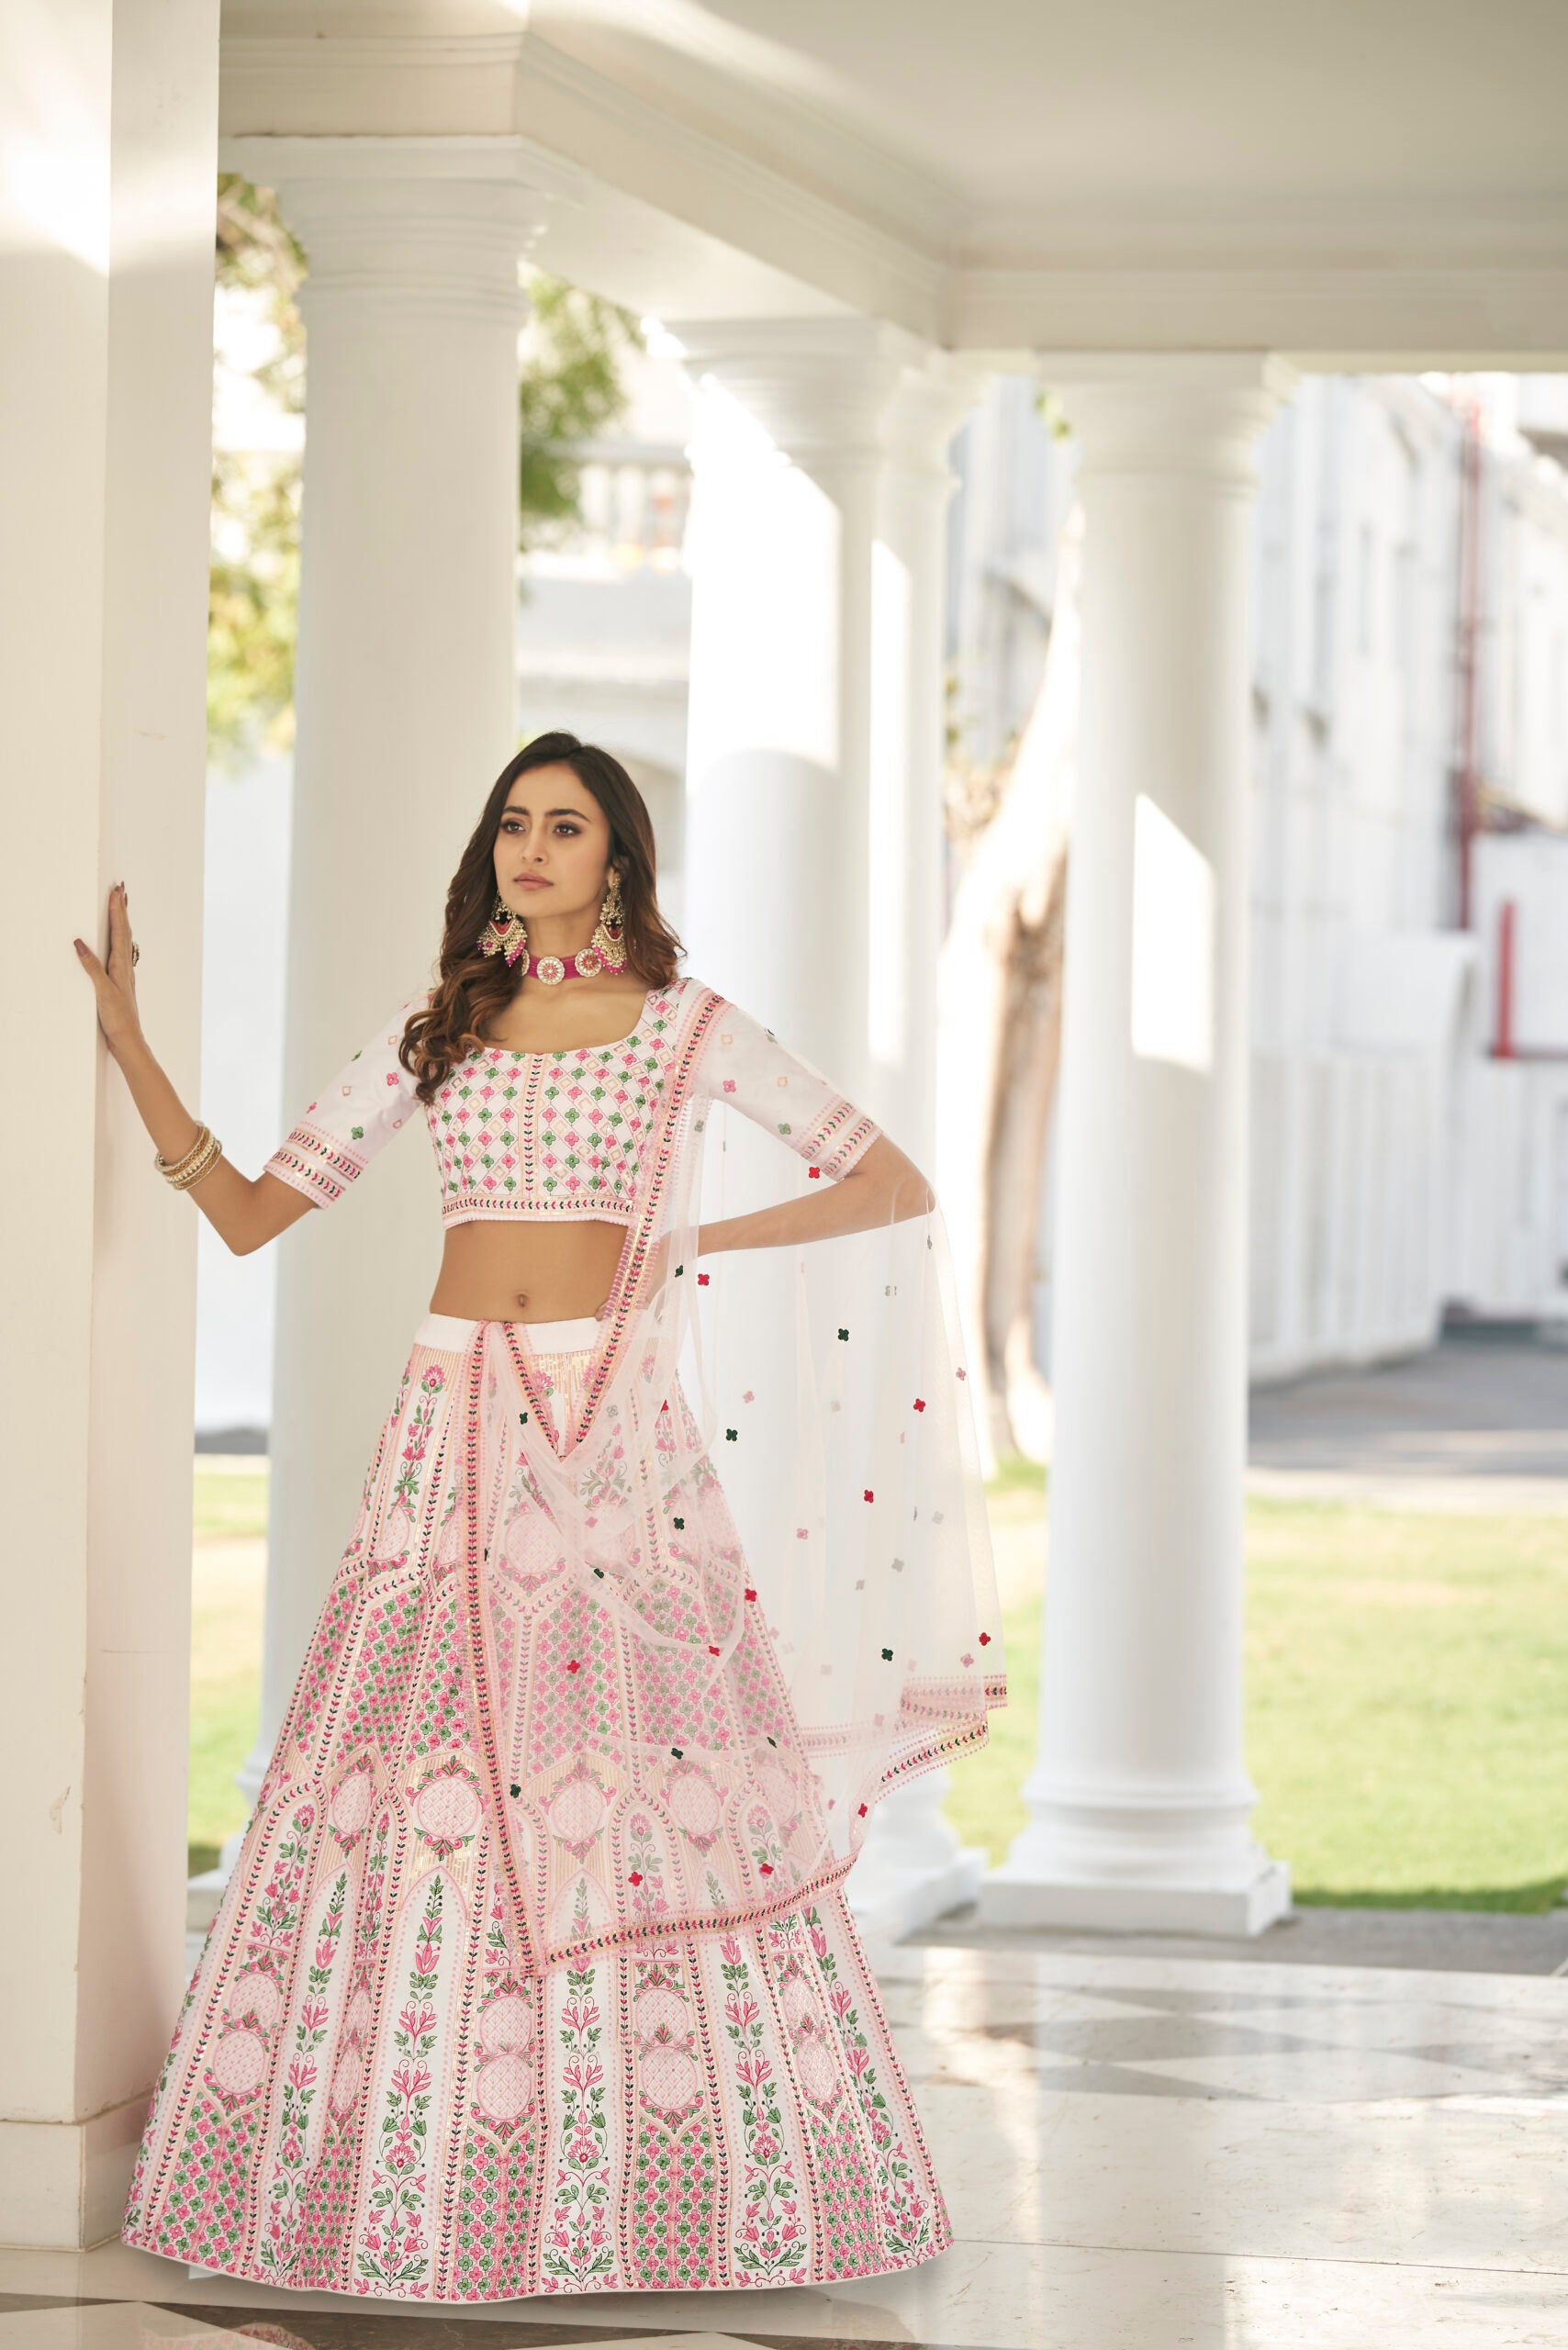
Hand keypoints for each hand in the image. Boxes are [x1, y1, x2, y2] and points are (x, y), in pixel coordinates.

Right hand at [74, 882, 143, 1059]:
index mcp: (121, 966)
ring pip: (124, 940)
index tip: (116, 892)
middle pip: (124, 931)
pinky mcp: (120, 981)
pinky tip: (118, 941)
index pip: (119, 932)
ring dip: (122, 921)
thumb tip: (80, 943)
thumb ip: (92, 967)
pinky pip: (121, 952)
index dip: (117, 911)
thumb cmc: (118, 1018)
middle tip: (121, 889)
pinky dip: (119, 939)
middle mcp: (125, 967)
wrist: (128, 1039)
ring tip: (121, 906)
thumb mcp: (102, 991)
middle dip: (122, 909)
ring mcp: (124, 973)